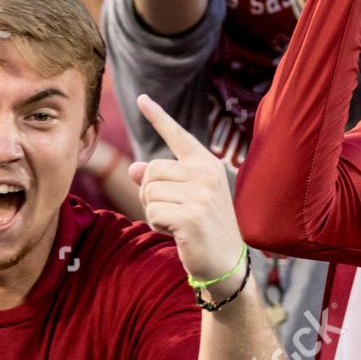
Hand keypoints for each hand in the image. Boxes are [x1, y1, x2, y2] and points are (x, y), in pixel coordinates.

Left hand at [130, 94, 243, 285]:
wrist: (226, 261)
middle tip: (172, 211)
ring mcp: (200, 194)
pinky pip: (152, 212)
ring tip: (176, 222)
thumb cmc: (203, 227)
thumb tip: (134, 168)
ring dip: (154, 211)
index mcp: (206, 164)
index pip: (177, 135)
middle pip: (151, 170)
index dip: (158, 116)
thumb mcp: (184, 198)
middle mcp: (206, 174)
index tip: (142, 98)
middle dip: (150, 194)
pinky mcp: (191, 215)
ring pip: (148, 192)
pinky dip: (157, 225)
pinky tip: (177, 233)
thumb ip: (163, 180)